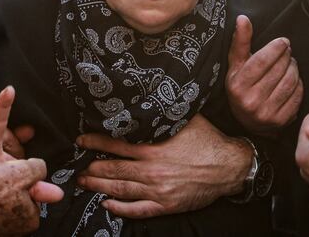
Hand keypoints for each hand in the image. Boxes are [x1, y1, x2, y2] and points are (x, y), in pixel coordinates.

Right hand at [0, 158, 62, 235]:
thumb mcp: (20, 171)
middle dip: (9, 186)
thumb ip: (38, 169)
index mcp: (31, 220)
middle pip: (19, 199)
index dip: (24, 179)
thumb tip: (42, 169)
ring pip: (1, 203)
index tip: (12, 175)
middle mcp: (16, 232)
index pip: (34, 195)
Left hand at [75, 114, 252, 217]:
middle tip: (78, 169)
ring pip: (121, 190)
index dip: (96, 143)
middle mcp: (152, 171)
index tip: (81, 141)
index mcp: (154, 149)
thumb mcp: (186, 120)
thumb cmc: (208, 141)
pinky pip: (138, 210)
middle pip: (114, 170)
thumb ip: (165, 114)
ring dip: (100, 187)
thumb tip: (149, 98)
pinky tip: (107, 204)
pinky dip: (120, 208)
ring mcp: (158, 191)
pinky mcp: (166, 205)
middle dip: (93, 169)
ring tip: (85, 183)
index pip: (116, 145)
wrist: (230, 167)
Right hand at [226, 15, 302, 134]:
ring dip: (294, 68)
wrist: (247, 121)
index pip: (262, 61)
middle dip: (286, 56)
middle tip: (287, 51)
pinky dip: (299, 83)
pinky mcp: (281, 120)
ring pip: (290, 81)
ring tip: (291, 63)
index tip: (283, 42)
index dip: (276, 48)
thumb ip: (240, 41)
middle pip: (278, 70)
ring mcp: (266, 113)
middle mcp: (250, 101)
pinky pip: (297, 95)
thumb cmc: (241, 86)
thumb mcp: (236, 65)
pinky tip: (294, 78)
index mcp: (237, 85)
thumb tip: (242, 18)